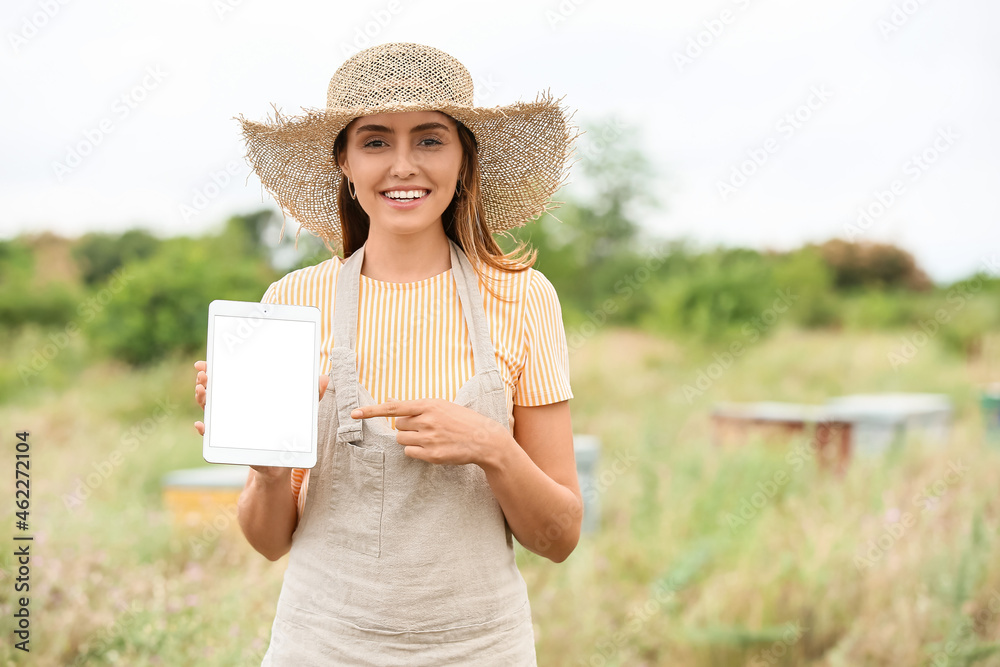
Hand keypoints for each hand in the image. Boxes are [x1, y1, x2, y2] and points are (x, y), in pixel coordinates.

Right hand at [192, 359, 329, 477]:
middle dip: (206, 382)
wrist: (280, 463)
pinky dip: (205, 431)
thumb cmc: (287, 432)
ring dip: (203, 400)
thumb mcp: (299, 413)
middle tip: (204, 374)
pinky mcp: (229, 443)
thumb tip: (326, 378)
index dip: (214, 369)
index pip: (228, 378)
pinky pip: (212, 437)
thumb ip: (311, 395)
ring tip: (203, 392)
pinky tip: (201, 425)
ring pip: (210, 410)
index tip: (205, 362)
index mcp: (247, 397)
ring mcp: (229, 426)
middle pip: (215, 392)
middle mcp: (234, 409)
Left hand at [350, 398, 510, 466]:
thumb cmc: (462, 420)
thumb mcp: (441, 406)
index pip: (394, 407)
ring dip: (410, 440)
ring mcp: (429, 439)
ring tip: (430, 438)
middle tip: (425, 428)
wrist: (484, 439)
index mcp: (429, 405)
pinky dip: (416, 451)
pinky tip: (433, 448)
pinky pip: (410, 453)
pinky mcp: (432, 455)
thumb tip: (389, 401)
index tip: (354, 414)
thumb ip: (415, 406)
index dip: (371, 411)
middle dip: (407, 427)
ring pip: (402, 440)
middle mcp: (427, 421)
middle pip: (398, 426)